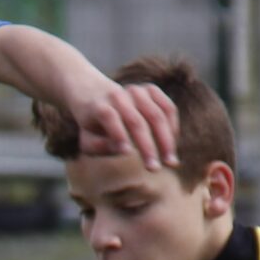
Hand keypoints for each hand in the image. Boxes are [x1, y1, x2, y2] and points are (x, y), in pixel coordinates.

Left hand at [64, 78, 179, 171]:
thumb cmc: (92, 127)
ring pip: (157, 115)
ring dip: (166, 141)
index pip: (109, 117)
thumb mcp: (87, 140)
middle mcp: (118, 95)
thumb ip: (98, 146)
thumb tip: (123, 150)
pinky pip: (168, 108)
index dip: (118, 134)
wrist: (95, 94)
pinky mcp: (150, 89)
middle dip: (147, 147)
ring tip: (170, 162)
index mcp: (98, 106)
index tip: (127, 153)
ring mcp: (136, 90)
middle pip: (136, 122)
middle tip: (154, 169)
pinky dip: (173, 127)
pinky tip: (172, 145)